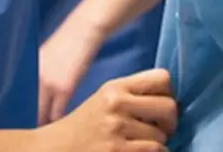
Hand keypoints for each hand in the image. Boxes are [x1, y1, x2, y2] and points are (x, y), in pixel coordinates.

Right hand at [32, 69, 177, 151]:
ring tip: (140, 144)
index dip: (169, 93)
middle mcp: (116, 103)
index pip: (162, 78)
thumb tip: (171, 101)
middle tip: (160, 131)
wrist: (51, 149)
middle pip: (169, 107)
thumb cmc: (81, 128)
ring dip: (157, 144)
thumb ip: (132, 96)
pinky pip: (154, 151)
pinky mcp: (116, 150)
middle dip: (170, 123)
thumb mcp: (103, 101)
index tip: (160, 107)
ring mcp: (116, 128)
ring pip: (162, 136)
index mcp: (114, 87)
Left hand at [38, 18, 106, 124]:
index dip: (28, 112)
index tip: (30, 121)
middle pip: (31, 110)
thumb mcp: (48, 55)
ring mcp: (49, 85)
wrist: (85, 29)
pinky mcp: (65, 88)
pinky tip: (62, 124)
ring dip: (47, 123)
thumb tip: (41, 90)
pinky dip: (58, 120)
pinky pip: (58, 113)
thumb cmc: (70, 41)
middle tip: (38, 131)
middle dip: (34, 121)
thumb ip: (43, 73)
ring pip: (43, 114)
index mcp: (31, 72)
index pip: (24, 100)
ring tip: (50, 131)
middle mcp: (36, 79)